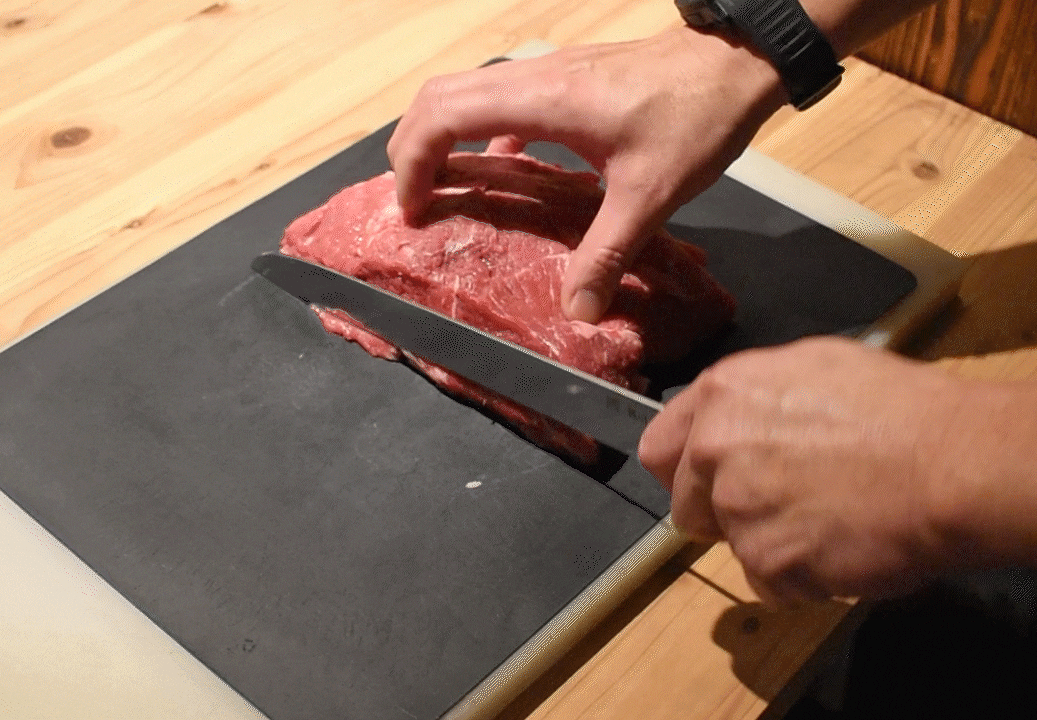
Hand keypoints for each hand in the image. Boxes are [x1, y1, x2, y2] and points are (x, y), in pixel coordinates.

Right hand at [387, 27, 785, 321]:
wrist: (736, 62)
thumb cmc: (695, 117)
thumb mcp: (649, 195)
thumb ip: (607, 254)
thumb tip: (576, 310)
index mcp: (541, 100)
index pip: (444, 116)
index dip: (414, 162)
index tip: (414, 208)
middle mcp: (533, 77)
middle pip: (438, 96)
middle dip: (412, 147)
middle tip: (414, 202)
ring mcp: (548, 73)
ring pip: (464, 91)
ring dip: (440, 135)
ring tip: (441, 188)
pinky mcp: (565, 79)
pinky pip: (500, 100)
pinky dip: (480, 132)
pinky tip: (506, 171)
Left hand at [638, 337, 972, 603]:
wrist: (950, 464)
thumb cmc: (899, 409)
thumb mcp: (814, 367)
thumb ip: (754, 399)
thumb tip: (738, 421)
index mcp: (721, 394)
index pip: (660, 449)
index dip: (685, 471)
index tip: (707, 483)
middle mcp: (713, 449)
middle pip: (686, 505)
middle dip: (722, 513)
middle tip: (780, 505)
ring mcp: (736, 509)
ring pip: (733, 544)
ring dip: (770, 543)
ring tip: (827, 519)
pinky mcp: (765, 562)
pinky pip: (769, 582)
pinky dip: (799, 576)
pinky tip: (839, 546)